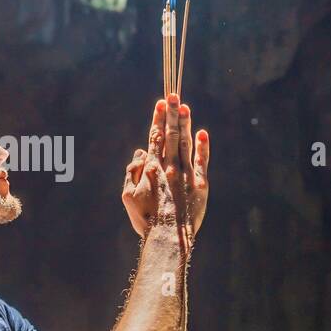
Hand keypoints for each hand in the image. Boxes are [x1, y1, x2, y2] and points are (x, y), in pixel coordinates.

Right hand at [122, 94, 209, 242]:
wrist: (168, 236)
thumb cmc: (146, 220)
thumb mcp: (127, 197)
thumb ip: (130, 173)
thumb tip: (139, 153)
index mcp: (151, 168)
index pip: (155, 138)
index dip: (157, 119)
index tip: (160, 104)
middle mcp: (169, 166)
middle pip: (170, 134)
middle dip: (171, 113)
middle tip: (172, 95)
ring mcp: (185, 174)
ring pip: (185, 142)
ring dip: (184, 123)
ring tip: (184, 105)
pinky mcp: (200, 184)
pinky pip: (202, 161)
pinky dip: (202, 146)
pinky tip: (202, 132)